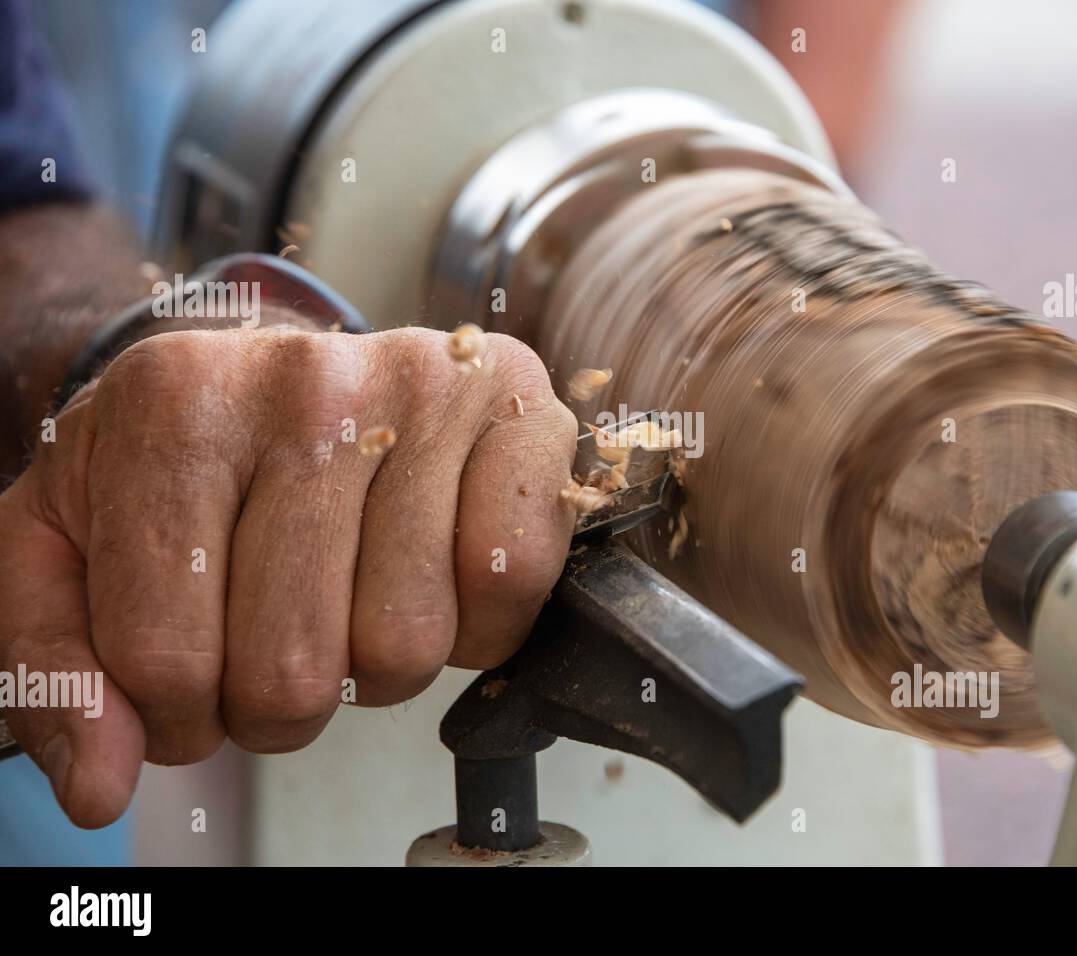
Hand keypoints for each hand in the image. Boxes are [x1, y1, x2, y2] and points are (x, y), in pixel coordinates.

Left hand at [0, 325, 577, 826]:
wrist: (291, 371)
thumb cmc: (183, 463)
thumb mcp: (66, 543)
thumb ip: (54, 666)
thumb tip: (101, 785)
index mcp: (174, 407)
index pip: (165, 659)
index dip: (175, 717)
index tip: (188, 681)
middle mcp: (309, 383)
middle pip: (293, 669)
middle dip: (279, 703)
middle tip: (278, 644)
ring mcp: (425, 389)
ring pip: (406, 645)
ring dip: (378, 665)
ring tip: (355, 600)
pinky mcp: (518, 409)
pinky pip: (511, 583)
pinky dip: (477, 622)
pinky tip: (435, 577)